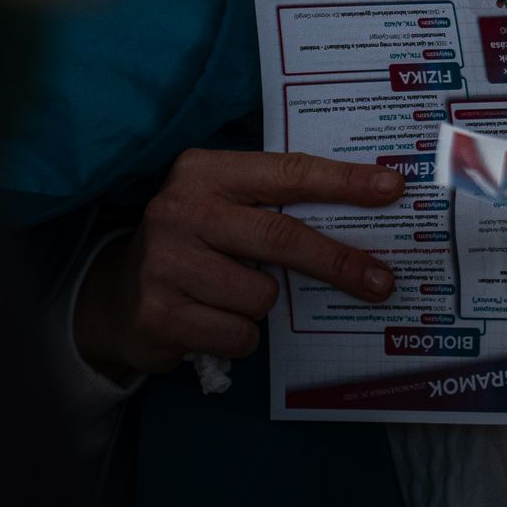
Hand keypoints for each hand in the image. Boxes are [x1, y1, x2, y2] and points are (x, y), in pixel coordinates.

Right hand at [75, 149, 404, 379]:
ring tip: (232, 295)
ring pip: (261, 295)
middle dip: (337, 261)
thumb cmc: (194, 242)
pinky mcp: (159, 312)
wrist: (114, 296)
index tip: (392, 188)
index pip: (289, 172)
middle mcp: (182, 208)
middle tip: (381, 281)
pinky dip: (239, 336)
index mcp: (207, 170)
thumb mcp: (225, 205)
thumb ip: (274, 203)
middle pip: (282, 237)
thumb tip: (363, 216)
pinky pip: (237, 334)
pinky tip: (211, 321)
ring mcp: (166, 261)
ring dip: (263, 304)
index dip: (344, 182)